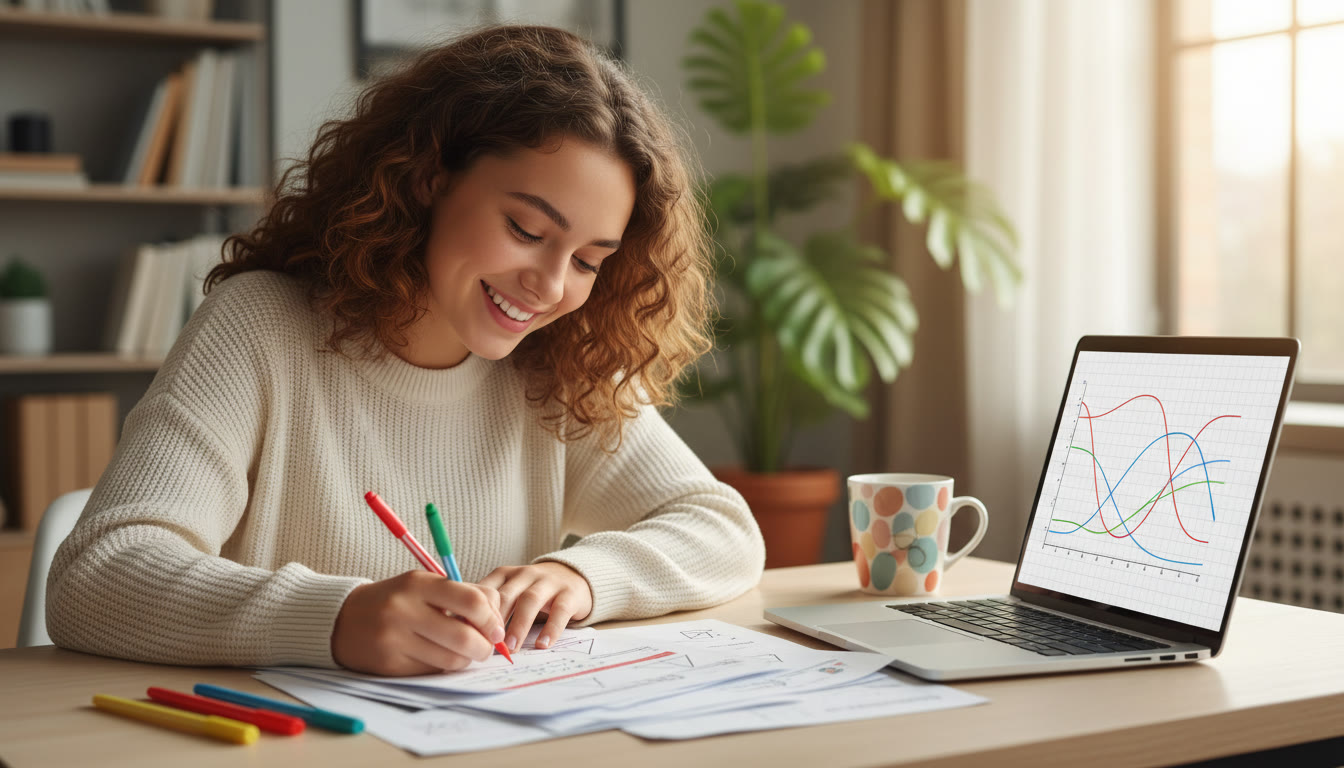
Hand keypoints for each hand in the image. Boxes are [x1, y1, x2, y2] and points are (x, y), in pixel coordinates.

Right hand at [331, 571, 504, 675]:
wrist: (342, 619)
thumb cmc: (394, 600)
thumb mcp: (424, 585)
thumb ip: (461, 596)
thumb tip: (498, 620)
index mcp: (418, 584)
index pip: (472, 602)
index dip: (493, 619)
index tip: (497, 628)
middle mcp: (405, 610)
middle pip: (465, 637)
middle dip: (485, 647)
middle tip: (487, 648)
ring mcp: (395, 639)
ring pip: (451, 660)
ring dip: (466, 660)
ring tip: (463, 652)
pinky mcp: (389, 664)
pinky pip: (431, 671)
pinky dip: (443, 667)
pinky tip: (439, 657)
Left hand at [479, 562, 592, 651]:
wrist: (574, 575)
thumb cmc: (533, 591)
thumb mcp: (511, 591)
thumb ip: (491, 606)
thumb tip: (463, 632)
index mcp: (505, 574)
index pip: (486, 589)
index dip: (475, 612)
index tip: (468, 634)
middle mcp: (525, 574)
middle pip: (506, 595)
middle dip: (494, 620)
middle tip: (487, 645)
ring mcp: (548, 582)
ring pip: (530, 600)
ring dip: (518, 625)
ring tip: (511, 648)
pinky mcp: (569, 594)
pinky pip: (559, 610)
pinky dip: (551, 629)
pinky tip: (543, 645)